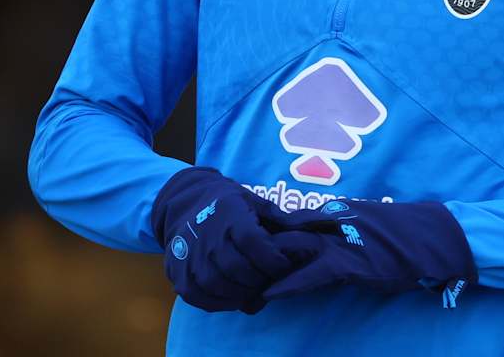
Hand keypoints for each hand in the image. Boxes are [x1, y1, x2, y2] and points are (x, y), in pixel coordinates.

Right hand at [149, 167, 314, 313]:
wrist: (185, 203)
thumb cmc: (228, 204)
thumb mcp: (255, 201)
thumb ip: (285, 219)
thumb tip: (323, 228)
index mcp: (230, 216)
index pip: (257, 245)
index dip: (275, 261)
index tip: (283, 265)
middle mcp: (208, 237)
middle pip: (241, 271)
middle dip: (262, 279)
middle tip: (270, 279)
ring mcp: (190, 258)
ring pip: (223, 287)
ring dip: (244, 293)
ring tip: (254, 287)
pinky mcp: (180, 275)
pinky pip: (204, 299)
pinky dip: (223, 302)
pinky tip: (234, 294)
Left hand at [261, 198, 475, 301]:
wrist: (430, 236)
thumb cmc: (400, 234)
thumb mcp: (361, 227)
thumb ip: (336, 231)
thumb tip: (315, 243)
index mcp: (331, 213)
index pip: (286, 220)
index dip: (262, 233)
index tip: (240, 245)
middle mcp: (330, 222)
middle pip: (280, 234)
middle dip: (255, 252)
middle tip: (232, 269)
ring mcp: (339, 241)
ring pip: (291, 252)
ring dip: (265, 269)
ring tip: (241, 286)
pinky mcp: (351, 262)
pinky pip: (313, 273)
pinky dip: (290, 283)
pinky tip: (271, 293)